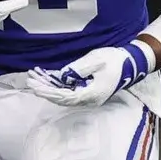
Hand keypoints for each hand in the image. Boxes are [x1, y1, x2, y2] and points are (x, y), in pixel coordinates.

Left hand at [32, 42, 155, 107]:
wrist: (131, 63)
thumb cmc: (114, 60)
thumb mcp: (95, 60)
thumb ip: (77, 69)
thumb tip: (62, 76)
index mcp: (92, 94)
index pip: (65, 97)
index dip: (48, 92)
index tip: (35, 87)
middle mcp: (89, 99)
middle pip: (62, 98)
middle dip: (44, 90)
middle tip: (29, 81)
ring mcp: (89, 97)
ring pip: (64, 96)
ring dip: (48, 88)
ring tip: (34, 78)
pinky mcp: (88, 92)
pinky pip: (69, 92)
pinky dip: (56, 86)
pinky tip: (45, 78)